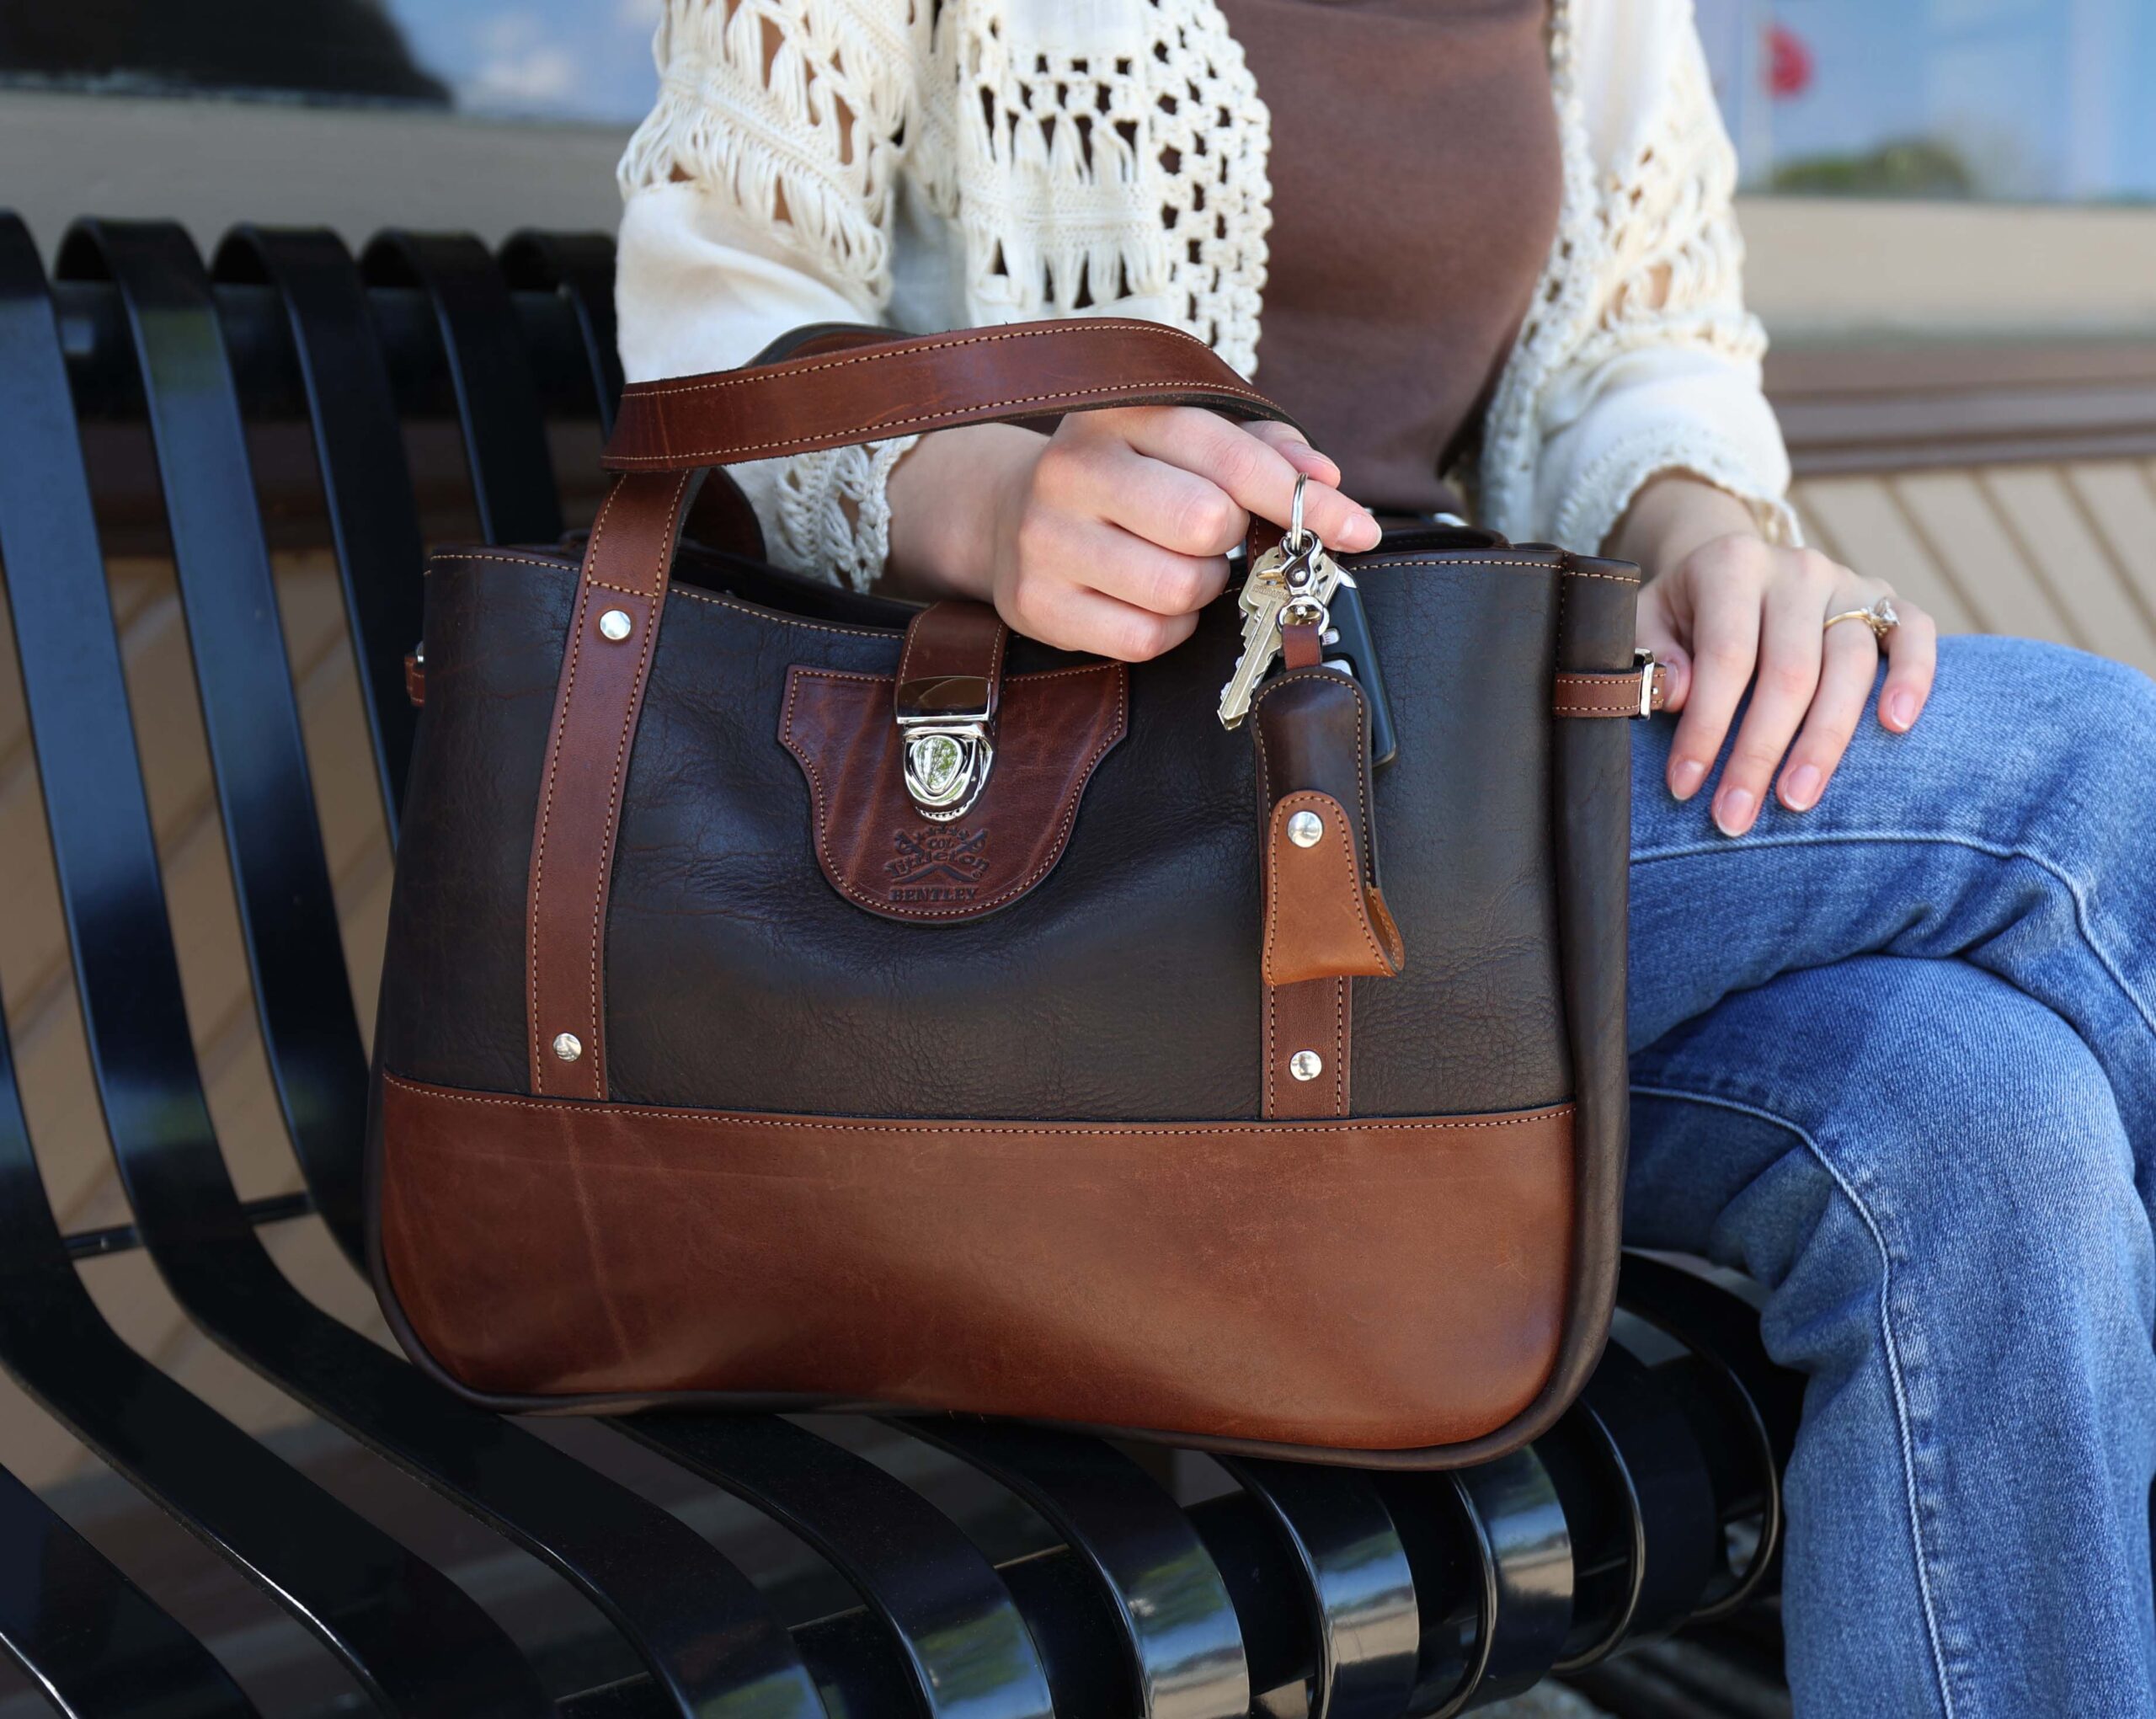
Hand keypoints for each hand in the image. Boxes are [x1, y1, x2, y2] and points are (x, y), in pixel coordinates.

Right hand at [886, 410, 1380, 660]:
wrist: (1007, 513)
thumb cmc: (1124, 474)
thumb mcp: (1183, 439)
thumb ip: (1261, 449)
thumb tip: (1325, 480)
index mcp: (1121, 413)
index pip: (1233, 459)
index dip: (1306, 500)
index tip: (1357, 529)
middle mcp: (1073, 469)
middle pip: (1206, 526)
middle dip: (1229, 542)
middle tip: (1211, 537)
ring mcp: (1045, 539)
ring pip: (1179, 590)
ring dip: (1199, 588)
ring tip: (1172, 564)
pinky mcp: (1036, 603)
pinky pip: (1144, 639)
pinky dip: (1165, 629)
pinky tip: (1143, 598)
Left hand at [1615, 477, 1936, 835]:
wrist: (1732, 568)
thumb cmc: (1682, 613)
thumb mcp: (1647, 624)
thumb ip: (1654, 658)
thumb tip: (1676, 697)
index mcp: (1732, 565)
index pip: (1726, 657)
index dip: (1705, 727)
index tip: (1684, 786)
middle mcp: (1797, 570)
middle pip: (1790, 672)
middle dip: (1760, 753)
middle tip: (1735, 817)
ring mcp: (1848, 583)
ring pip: (1850, 665)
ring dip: (1824, 742)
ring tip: (1797, 800)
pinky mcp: (1888, 599)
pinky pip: (1915, 634)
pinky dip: (1913, 677)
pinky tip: (1896, 727)